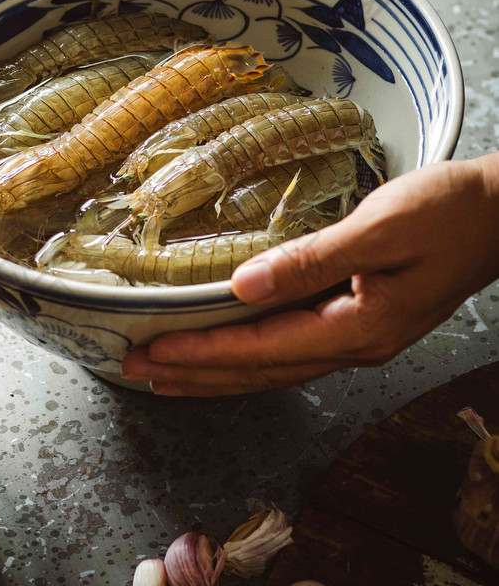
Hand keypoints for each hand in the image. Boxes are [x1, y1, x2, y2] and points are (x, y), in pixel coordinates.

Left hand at [121, 157, 498, 395]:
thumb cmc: (449, 211)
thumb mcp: (381, 227)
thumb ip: (312, 259)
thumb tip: (241, 286)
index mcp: (358, 327)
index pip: (261, 349)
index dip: (202, 352)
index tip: (150, 351)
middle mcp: (355, 344)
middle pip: (260, 372)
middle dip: (196, 374)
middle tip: (135, 371)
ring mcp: (361, 337)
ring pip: (274, 366)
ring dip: (218, 370)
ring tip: (168, 371)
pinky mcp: (363, 319)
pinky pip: (291, 348)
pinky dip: (249, 354)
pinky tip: (229, 348)